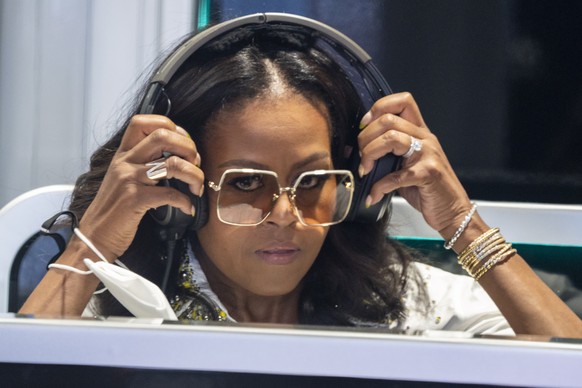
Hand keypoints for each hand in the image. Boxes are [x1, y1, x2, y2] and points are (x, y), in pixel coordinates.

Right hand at [77, 115, 203, 259]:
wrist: (95, 236)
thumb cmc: (115, 209)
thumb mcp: (124, 178)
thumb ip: (143, 162)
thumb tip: (177, 156)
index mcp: (123, 154)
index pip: (145, 122)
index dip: (173, 128)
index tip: (185, 145)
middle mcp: (125, 162)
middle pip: (163, 136)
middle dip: (188, 147)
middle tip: (196, 164)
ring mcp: (129, 179)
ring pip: (173, 164)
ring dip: (194, 175)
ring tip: (197, 187)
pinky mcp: (134, 200)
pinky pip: (170, 194)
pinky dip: (186, 201)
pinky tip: (187, 207)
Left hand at [357, 92, 471, 235]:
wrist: (453, 211)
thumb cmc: (426, 189)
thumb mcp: (404, 166)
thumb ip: (386, 155)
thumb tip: (354, 151)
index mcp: (419, 132)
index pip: (402, 102)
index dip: (378, 109)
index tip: (364, 127)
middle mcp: (425, 139)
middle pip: (388, 120)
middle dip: (365, 138)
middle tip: (361, 157)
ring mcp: (428, 154)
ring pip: (391, 138)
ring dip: (370, 154)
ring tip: (365, 171)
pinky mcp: (428, 174)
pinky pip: (396, 175)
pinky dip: (379, 187)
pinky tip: (374, 195)